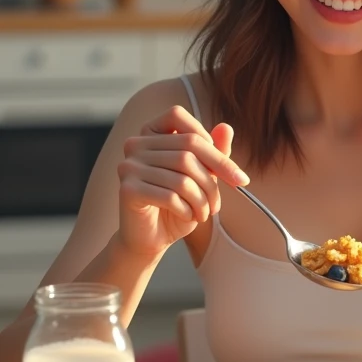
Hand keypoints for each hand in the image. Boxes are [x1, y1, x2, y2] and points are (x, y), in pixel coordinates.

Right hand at [117, 105, 248, 259]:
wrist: (150, 237)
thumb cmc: (177, 203)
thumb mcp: (201, 176)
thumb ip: (213, 152)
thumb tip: (226, 128)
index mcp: (151, 132)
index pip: (185, 124)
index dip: (212, 146)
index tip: (232, 173)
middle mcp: (136, 144)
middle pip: (188, 151)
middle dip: (214, 179)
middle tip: (219, 203)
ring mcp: (129, 166)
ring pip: (182, 178)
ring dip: (202, 200)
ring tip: (204, 213)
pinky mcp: (128, 190)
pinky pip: (170, 196)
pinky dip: (187, 210)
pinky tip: (187, 216)